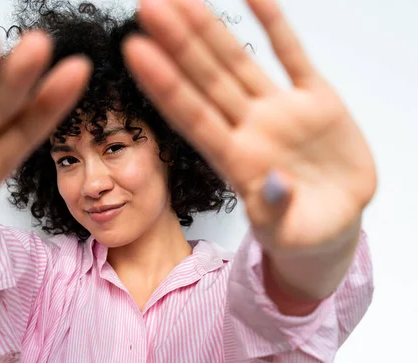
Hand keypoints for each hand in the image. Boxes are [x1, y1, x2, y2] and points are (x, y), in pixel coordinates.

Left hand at [122, 0, 376, 253]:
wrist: (335, 221)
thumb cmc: (302, 232)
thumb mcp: (287, 232)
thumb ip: (276, 208)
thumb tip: (275, 183)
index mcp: (235, 161)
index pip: (191, 116)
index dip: (164, 85)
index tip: (134, 53)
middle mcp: (250, 129)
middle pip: (205, 80)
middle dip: (177, 43)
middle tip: (147, 6)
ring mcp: (281, 112)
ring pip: (238, 62)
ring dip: (211, 29)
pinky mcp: (317, 101)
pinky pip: (293, 56)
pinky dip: (275, 25)